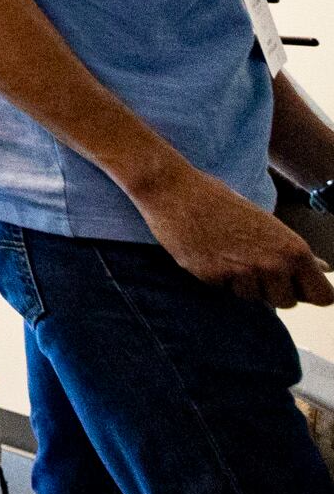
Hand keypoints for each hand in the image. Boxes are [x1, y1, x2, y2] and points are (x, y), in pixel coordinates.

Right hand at [138, 163, 333, 307]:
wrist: (174, 191)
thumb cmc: (218, 200)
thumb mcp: (265, 222)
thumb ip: (293, 250)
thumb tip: (323, 267)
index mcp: (292, 249)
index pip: (323, 296)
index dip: (309, 291)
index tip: (297, 285)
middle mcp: (272, 264)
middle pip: (288, 302)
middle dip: (273, 289)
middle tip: (254, 264)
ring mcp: (243, 273)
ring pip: (254, 298)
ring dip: (243, 284)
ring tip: (228, 254)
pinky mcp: (214, 278)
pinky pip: (225, 290)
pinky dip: (219, 278)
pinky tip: (209, 254)